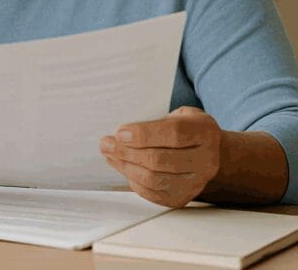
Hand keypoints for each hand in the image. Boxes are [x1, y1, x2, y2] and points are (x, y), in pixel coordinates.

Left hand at [100, 106, 220, 207]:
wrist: (205, 152)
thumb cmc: (183, 130)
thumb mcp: (174, 115)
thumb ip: (151, 123)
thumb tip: (119, 136)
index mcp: (205, 132)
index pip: (174, 134)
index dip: (143, 134)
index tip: (120, 133)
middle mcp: (206, 160)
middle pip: (159, 160)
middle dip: (126, 152)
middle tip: (106, 144)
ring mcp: (197, 182)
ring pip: (154, 179)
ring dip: (125, 166)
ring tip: (110, 154)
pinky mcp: (183, 197)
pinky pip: (152, 193)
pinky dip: (132, 180)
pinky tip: (123, 166)